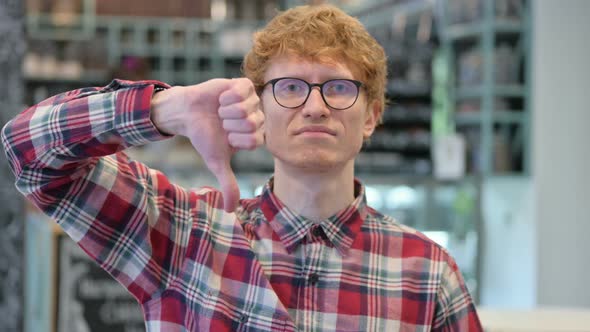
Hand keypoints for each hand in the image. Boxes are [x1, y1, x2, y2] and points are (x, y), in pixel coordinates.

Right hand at [151, 78, 263, 211]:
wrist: (188, 114)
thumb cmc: (204, 137)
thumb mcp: (217, 162)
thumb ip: (228, 183)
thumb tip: (231, 211)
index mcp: (256, 136)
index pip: (255, 141)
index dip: (236, 140)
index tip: (226, 137)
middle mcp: (257, 118)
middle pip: (251, 124)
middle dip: (229, 125)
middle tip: (222, 123)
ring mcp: (252, 101)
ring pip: (246, 109)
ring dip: (226, 111)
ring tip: (220, 111)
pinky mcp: (243, 85)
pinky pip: (242, 91)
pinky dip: (227, 96)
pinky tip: (221, 98)